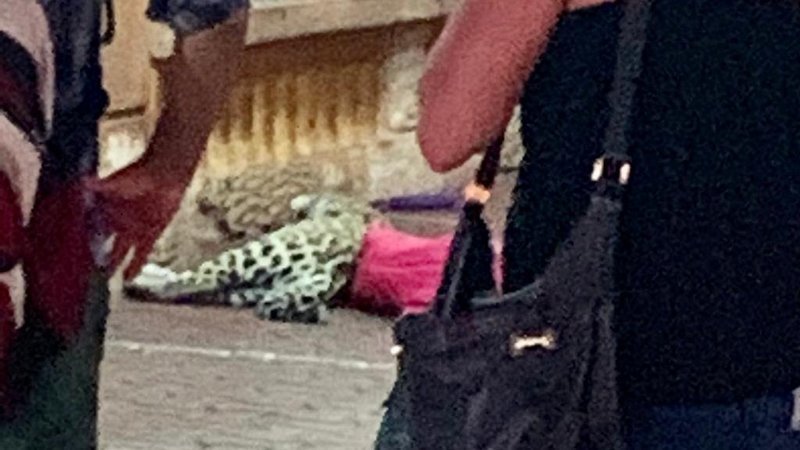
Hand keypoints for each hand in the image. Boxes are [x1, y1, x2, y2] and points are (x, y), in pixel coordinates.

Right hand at [84, 161, 188, 279]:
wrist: (165, 175)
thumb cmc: (138, 174)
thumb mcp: (115, 183)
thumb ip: (98, 187)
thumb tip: (80, 182)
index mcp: (106, 211)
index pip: (90, 230)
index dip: (82, 242)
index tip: (70, 255)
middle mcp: (118, 223)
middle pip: (103, 245)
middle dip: (96, 257)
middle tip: (85, 273)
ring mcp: (134, 230)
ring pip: (120, 252)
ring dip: (114, 265)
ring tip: (106, 278)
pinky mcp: (150, 235)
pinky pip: (141, 255)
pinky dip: (135, 266)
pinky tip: (128, 279)